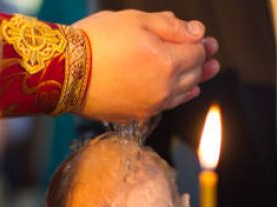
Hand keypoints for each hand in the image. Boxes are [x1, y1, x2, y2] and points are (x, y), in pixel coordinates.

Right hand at [74, 10, 219, 120]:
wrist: (64, 71)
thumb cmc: (98, 40)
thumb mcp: (136, 21)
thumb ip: (172, 27)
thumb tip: (199, 34)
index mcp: (167, 62)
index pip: (196, 54)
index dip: (204, 45)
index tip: (209, 40)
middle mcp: (164, 88)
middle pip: (193, 74)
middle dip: (203, 63)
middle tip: (212, 56)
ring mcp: (151, 105)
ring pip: (182, 93)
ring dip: (194, 81)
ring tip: (204, 76)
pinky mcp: (136, 114)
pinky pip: (166, 105)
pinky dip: (178, 97)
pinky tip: (185, 92)